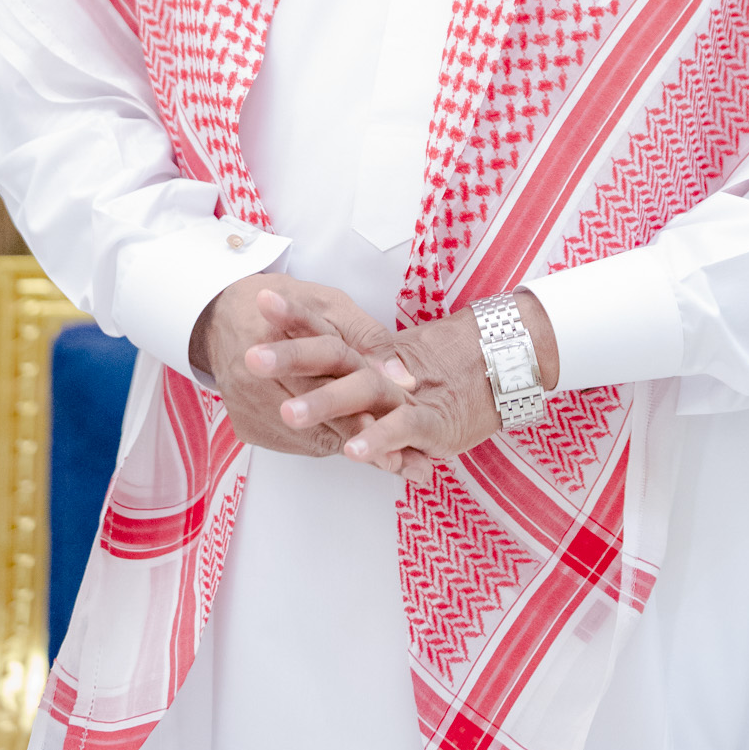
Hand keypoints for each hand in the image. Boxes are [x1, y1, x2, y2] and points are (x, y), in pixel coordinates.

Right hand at [189, 274, 396, 459]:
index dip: (352, 405)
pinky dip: (324, 441)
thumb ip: (368, 337)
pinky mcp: (246, 428)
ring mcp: (248, 408)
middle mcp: (253, 378)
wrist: (222, 316)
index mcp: (273, 338)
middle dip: (356, 434)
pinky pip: (294, 443)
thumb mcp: (331, 303)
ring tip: (391, 459)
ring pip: (306, 436)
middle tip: (398, 459)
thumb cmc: (285, 302)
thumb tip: (401, 379)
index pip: (319, 378)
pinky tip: (350, 440)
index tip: (381, 425)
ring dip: (347, 444)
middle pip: (313, 415)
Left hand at [263, 287, 558, 487]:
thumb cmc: (431, 373)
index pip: (324, 327)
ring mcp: (402, 394)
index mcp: (362, 352)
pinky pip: (400, 429)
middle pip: (332, 355)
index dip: (293, 314)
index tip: (260, 298)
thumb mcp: (380, 368)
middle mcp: (377, 367)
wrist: (498, 369)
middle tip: (251, 356)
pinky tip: (354, 451)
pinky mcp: (429, 422)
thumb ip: (343, 366)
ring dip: (324, 403)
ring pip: (359, 392)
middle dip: (291, 356)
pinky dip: (378, 440)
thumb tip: (296, 369)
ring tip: (288, 415)